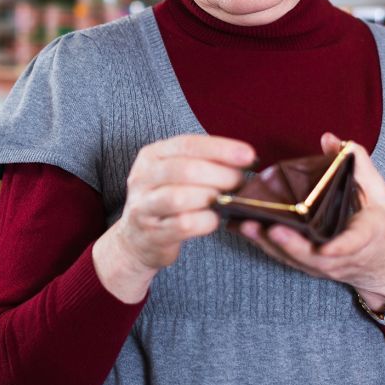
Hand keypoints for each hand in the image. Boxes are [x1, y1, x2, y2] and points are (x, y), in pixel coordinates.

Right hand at [94, 135, 254, 302]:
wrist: (136, 239)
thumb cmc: (167, 200)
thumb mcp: (176, 173)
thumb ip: (203, 162)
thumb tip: (245, 158)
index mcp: (152, 155)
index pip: (188, 144)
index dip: (221, 149)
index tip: (249, 155)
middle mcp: (142, 178)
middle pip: (186, 170)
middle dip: (221, 175)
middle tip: (239, 183)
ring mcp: (144, 206)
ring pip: (181, 197)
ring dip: (211, 198)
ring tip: (225, 201)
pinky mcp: (152, 233)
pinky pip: (184, 225)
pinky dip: (206, 221)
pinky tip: (213, 219)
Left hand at [239, 133, 384, 310]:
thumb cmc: (383, 225)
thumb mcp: (380, 193)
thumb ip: (358, 165)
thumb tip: (330, 139)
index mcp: (366, 237)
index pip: (353, 244)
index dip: (339, 248)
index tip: (326, 248)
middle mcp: (342, 257)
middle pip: (315, 255)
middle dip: (291, 244)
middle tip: (270, 228)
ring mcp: (324, 265)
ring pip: (295, 259)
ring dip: (269, 244)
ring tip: (247, 226)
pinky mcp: (309, 267)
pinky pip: (285, 257)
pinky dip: (264, 245)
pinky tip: (244, 230)